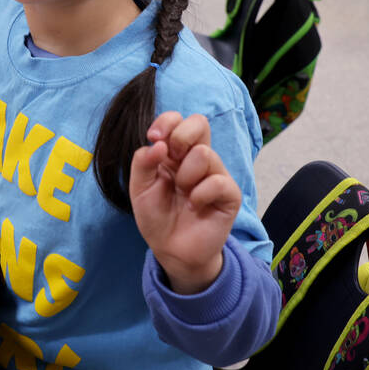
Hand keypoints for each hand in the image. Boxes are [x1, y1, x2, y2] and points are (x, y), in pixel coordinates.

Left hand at [129, 112, 240, 293]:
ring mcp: (215, 174)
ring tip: (183, 193)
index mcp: (175, 153)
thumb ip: (142, 162)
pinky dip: (200, 194)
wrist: (171, 250)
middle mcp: (197, 159)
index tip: (154, 138)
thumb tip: (159, 144)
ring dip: (186, 175)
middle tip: (171, 159)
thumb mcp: (139, 188)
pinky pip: (217, 181)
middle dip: (181, 136)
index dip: (166, 122)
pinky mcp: (229, 194)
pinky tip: (195, 206)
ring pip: (205, 153)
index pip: (178, 119)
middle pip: (200, 122)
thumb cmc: (157, 216)